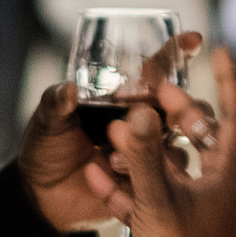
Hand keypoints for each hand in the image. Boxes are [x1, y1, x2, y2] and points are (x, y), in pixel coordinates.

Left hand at [17, 31, 215, 229]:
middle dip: (181, 106)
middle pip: (179, 106)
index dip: (176, 53)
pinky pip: (163, 179)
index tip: (193, 39)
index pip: (156, 70)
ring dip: (155, 144)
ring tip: (113, 154)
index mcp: (123, 98)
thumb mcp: (47, 121)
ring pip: (176, 143)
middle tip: (159, 115)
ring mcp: (149, 153)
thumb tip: (69, 89)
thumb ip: (57, 103)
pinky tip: (112, 173)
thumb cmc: (46, 148)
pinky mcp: (149, 185)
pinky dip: (145, 175)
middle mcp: (143, 122)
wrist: (42, 197)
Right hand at [104, 44, 235, 236]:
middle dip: (169, 114)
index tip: (221, 52)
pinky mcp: (172, 231)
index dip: (229, 82)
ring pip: (166, 169)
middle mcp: (214, 191)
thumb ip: (145, 156)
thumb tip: (142, 112)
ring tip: (111, 133)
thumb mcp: (157, 200)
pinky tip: (96, 176)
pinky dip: (126, 185)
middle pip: (196, 139)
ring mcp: (193, 212)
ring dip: (139, 151)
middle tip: (149, 92)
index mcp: (225, 177)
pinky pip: (148, 198)